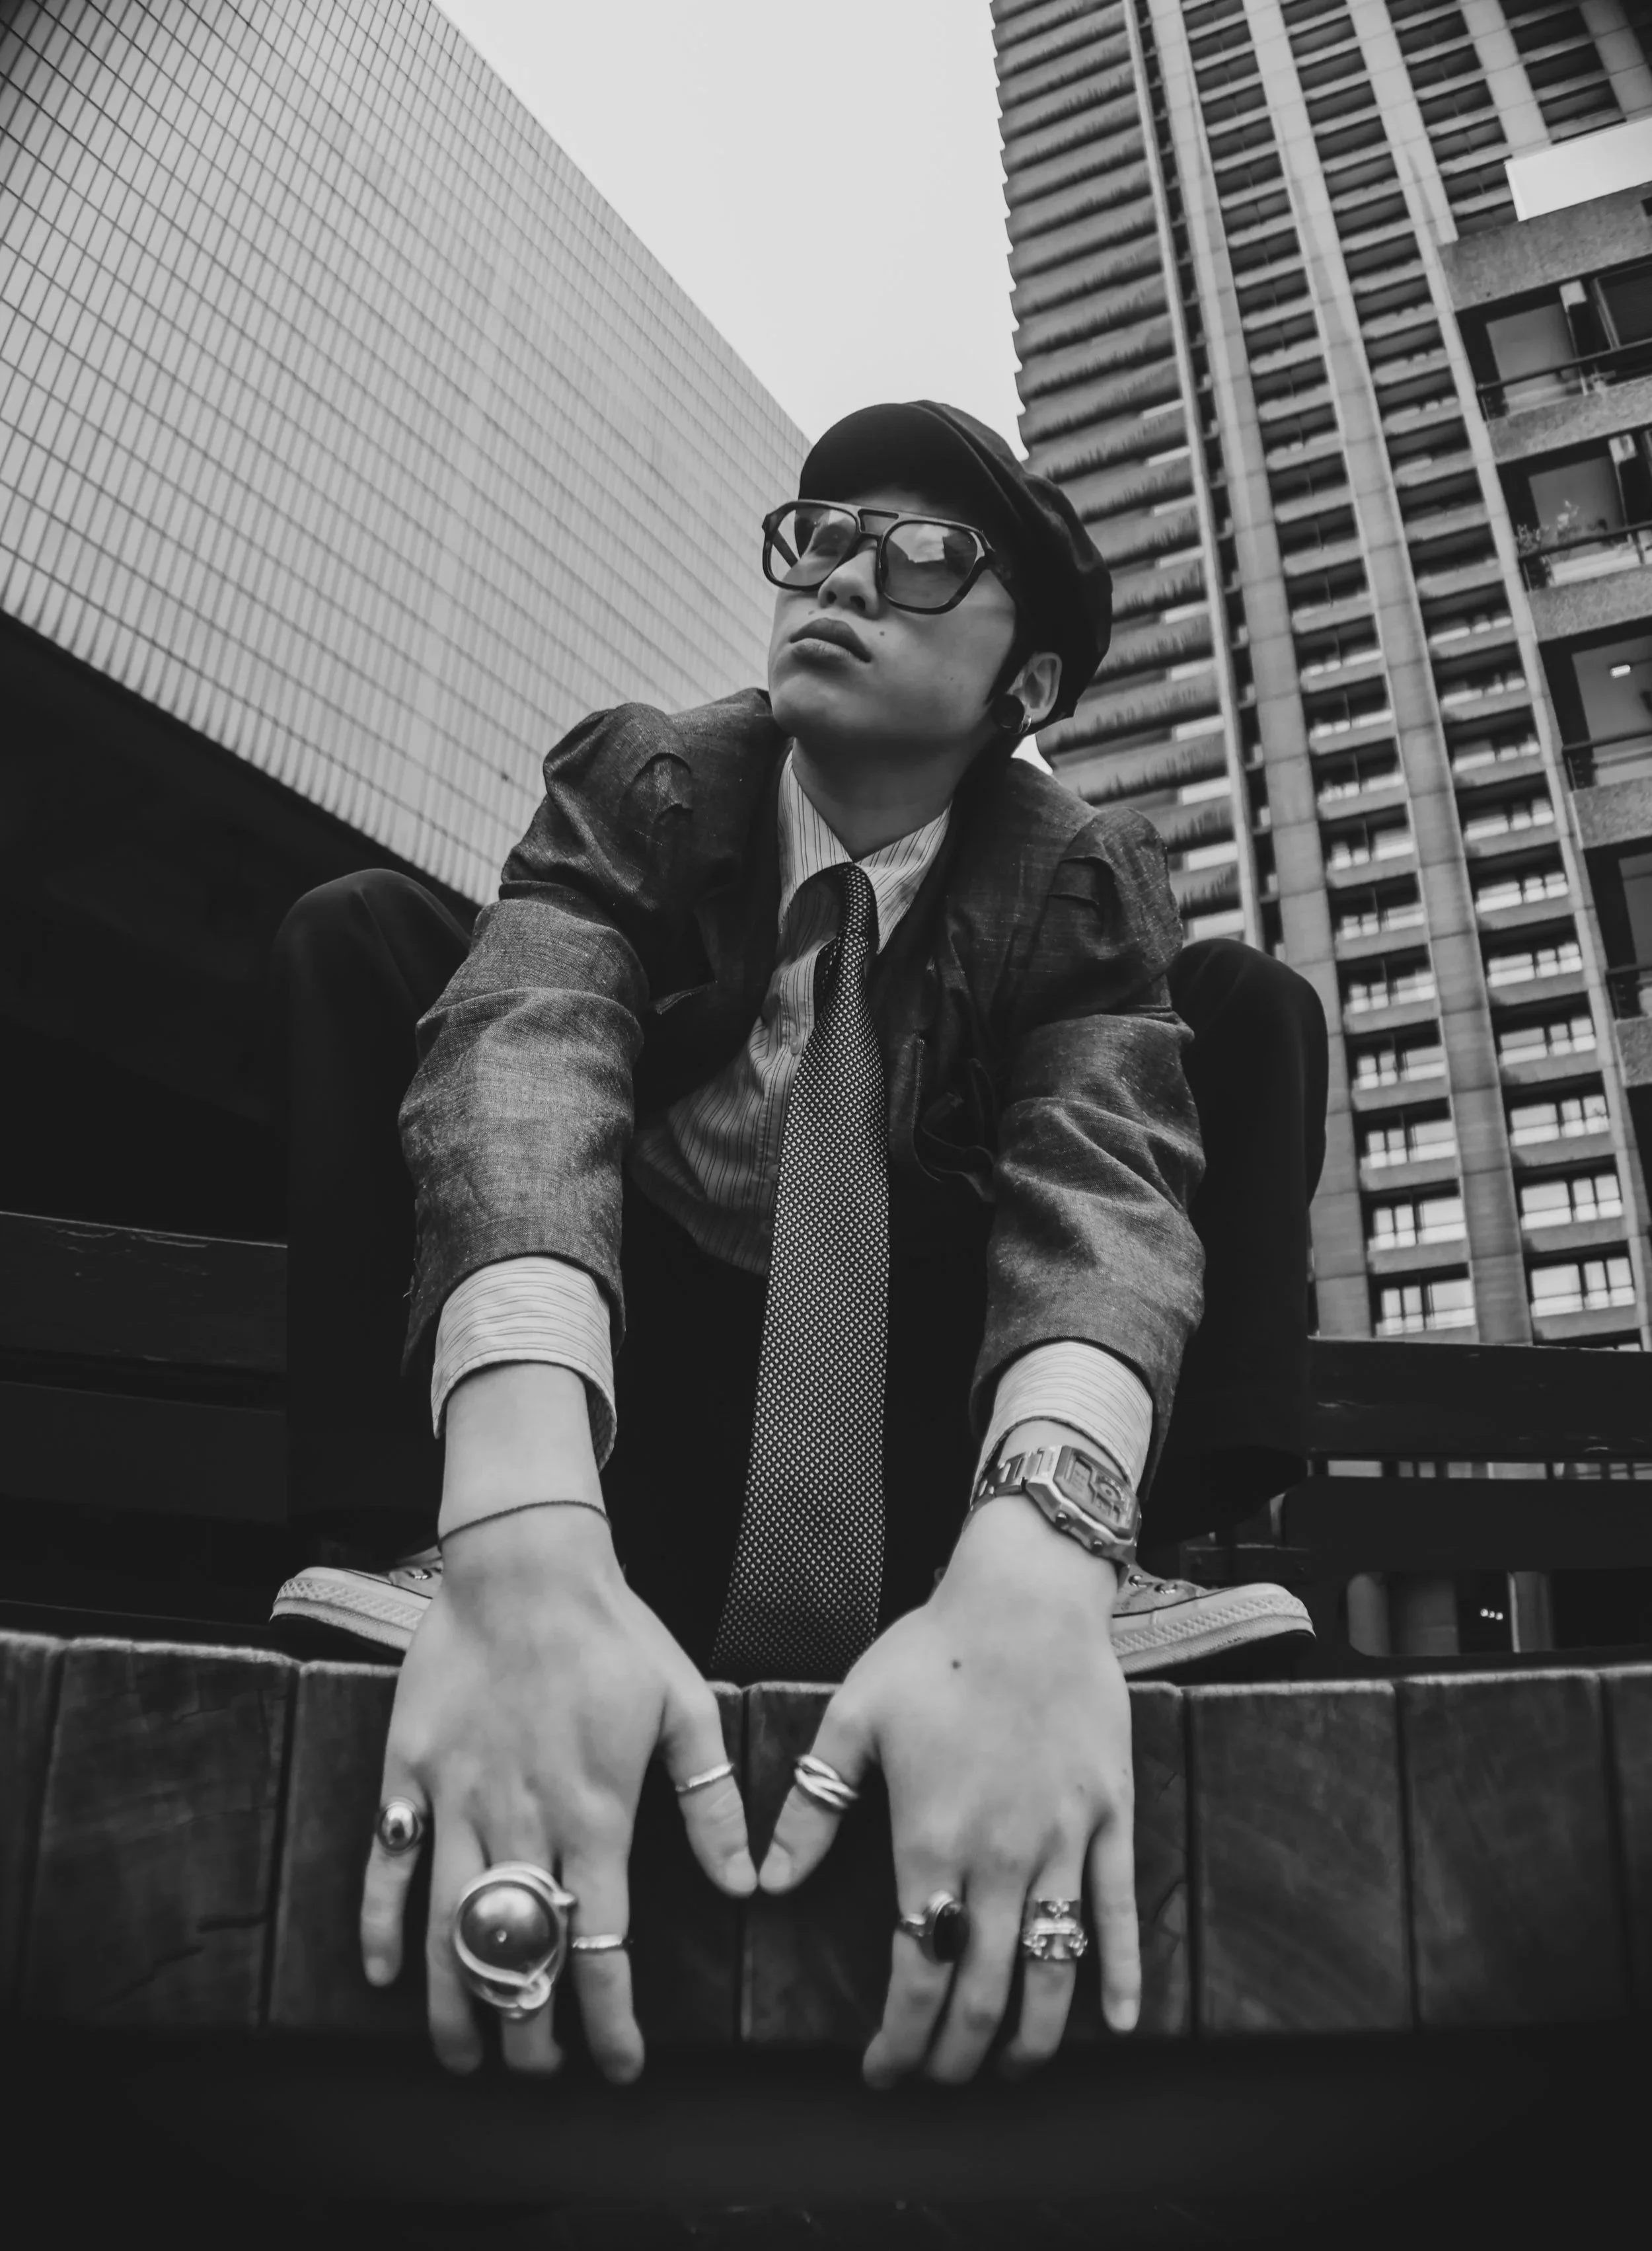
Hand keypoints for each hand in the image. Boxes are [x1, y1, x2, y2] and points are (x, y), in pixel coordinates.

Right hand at [361, 1368, 753, 2080]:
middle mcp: (524, 1819)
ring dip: (457, 2000)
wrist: (527, 1564)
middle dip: (530, 2026)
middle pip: (523, 1952)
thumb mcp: (683, 1708)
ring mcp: (459, 1798)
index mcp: (596, 1811)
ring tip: (466, 2056)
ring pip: (452, 1926)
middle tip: (539, 2068)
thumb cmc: (614, 1633)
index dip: (611, 2017)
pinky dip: (384, 1922)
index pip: (603, 1941)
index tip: (621, 2065)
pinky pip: (388, 1863)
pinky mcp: (411, 1772)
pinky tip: (389, 1971)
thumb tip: (745, 1885)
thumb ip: (710, 1802)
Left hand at [757, 1484, 1137, 2086]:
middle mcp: (1001, 1857)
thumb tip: (767, 1885)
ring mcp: (1063, 1840)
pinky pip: (1118, 1910)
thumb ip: (812, 1808)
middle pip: (982, 1991)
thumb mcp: (853, 1718)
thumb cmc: (932, 1653)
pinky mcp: (1108, 1816)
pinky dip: (1122, 1975)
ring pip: (1053, 1969)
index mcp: (931, 1840)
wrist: (1026, 1596)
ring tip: (1009, 2069)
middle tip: (939, 2080)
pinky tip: (1116, 2024)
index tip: (882, 2072)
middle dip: (957, 2054)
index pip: (915, 1973)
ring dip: (1031, 2036)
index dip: (900, 2039)